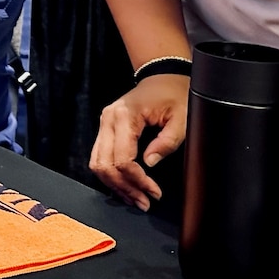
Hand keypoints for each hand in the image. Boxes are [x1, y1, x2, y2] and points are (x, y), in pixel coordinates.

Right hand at [89, 74, 188, 210]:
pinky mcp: (106, 129)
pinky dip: (111, 174)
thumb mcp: (181, 118)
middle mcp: (108, 120)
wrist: (162, 76)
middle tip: (144, 202)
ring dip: (115, 184)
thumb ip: (167, 142)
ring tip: (135, 198)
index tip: (154, 192)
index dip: (137, 180)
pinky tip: (126, 185)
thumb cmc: (173, 93)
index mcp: (125, 116)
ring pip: (98, 163)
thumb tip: (150, 164)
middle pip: (104, 165)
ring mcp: (104, 124)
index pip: (122, 158)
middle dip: (124, 187)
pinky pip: (101, 157)